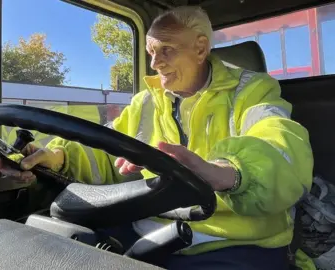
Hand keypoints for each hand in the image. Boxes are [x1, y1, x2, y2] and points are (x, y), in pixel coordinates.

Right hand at [0, 143, 63, 182]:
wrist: (55, 163)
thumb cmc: (49, 155)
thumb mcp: (43, 154)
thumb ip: (33, 158)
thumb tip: (22, 166)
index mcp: (19, 149)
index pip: (3, 156)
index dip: (3, 165)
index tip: (14, 172)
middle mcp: (15, 157)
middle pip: (6, 168)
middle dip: (15, 174)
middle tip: (28, 175)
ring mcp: (17, 165)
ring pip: (11, 175)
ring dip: (21, 178)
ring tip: (33, 176)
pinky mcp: (21, 173)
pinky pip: (17, 179)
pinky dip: (24, 181)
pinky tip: (32, 178)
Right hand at [114, 141, 235, 190]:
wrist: (214, 179)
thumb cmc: (204, 169)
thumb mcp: (192, 160)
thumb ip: (177, 151)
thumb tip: (158, 143)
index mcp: (169, 153)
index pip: (148, 152)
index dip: (135, 156)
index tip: (124, 163)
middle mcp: (166, 157)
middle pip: (144, 156)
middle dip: (130, 160)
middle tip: (119, 168)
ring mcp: (166, 163)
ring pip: (146, 161)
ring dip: (133, 164)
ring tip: (122, 170)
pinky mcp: (168, 171)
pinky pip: (151, 167)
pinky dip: (140, 168)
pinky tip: (133, 173)